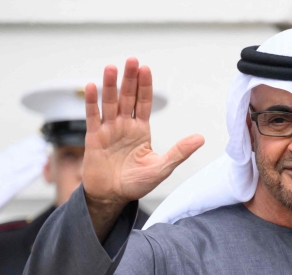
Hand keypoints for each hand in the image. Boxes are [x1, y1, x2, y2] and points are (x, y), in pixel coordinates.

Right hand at [83, 58, 204, 237]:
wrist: (113, 196)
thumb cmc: (136, 183)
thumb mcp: (162, 167)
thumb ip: (180, 151)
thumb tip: (201, 138)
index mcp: (141, 130)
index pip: (144, 103)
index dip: (144, 86)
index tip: (146, 69)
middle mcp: (124, 126)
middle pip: (127, 98)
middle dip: (129, 79)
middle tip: (132, 61)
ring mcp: (108, 130)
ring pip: (109, 103)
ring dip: (110, 86)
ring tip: (112, 68)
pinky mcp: (93, 137)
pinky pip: (92, 117)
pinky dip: (91, 102)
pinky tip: (91, 87)